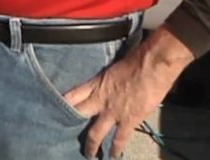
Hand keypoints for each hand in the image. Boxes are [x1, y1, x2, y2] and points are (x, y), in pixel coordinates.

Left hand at [63, 28, 194, 158]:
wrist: (154, 63)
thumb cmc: (137, 59)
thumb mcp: (114, 68)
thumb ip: (108, 80)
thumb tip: (110, 85)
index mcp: (96, 84)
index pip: (72, 96)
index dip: (63, 105)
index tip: (55, 112)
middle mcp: (100, 99)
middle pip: (78, 115)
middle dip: (71, 127)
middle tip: (66, 136)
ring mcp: (113, 112)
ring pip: (95, 133)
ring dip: (91, 145)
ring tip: (89, 154)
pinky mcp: (129, 120)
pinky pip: (119, 139)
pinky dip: (115, 149)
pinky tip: (113, 156)